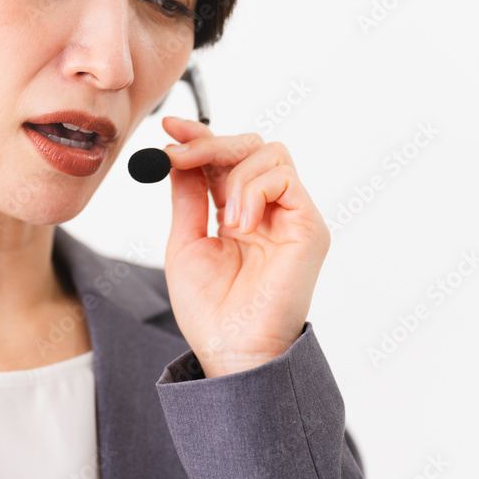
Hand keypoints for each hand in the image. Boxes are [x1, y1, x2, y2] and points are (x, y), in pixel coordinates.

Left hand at [160, 116, 330, 378]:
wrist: (231, 351)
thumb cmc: (211, 310)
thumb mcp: (185, 242)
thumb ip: (187, 197)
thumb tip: (177, 155)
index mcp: (238, 213)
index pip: (225, 159)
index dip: (199, 137)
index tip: (169, 127)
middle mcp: (268, 210)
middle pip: (250, 145)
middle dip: (211, 143)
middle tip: (177, 154)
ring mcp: (291, 216)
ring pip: (269, 153)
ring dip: (234, 172)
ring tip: (222, 218)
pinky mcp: (309, 227)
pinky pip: (284, 178)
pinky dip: (254, 190)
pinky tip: (239, 223)